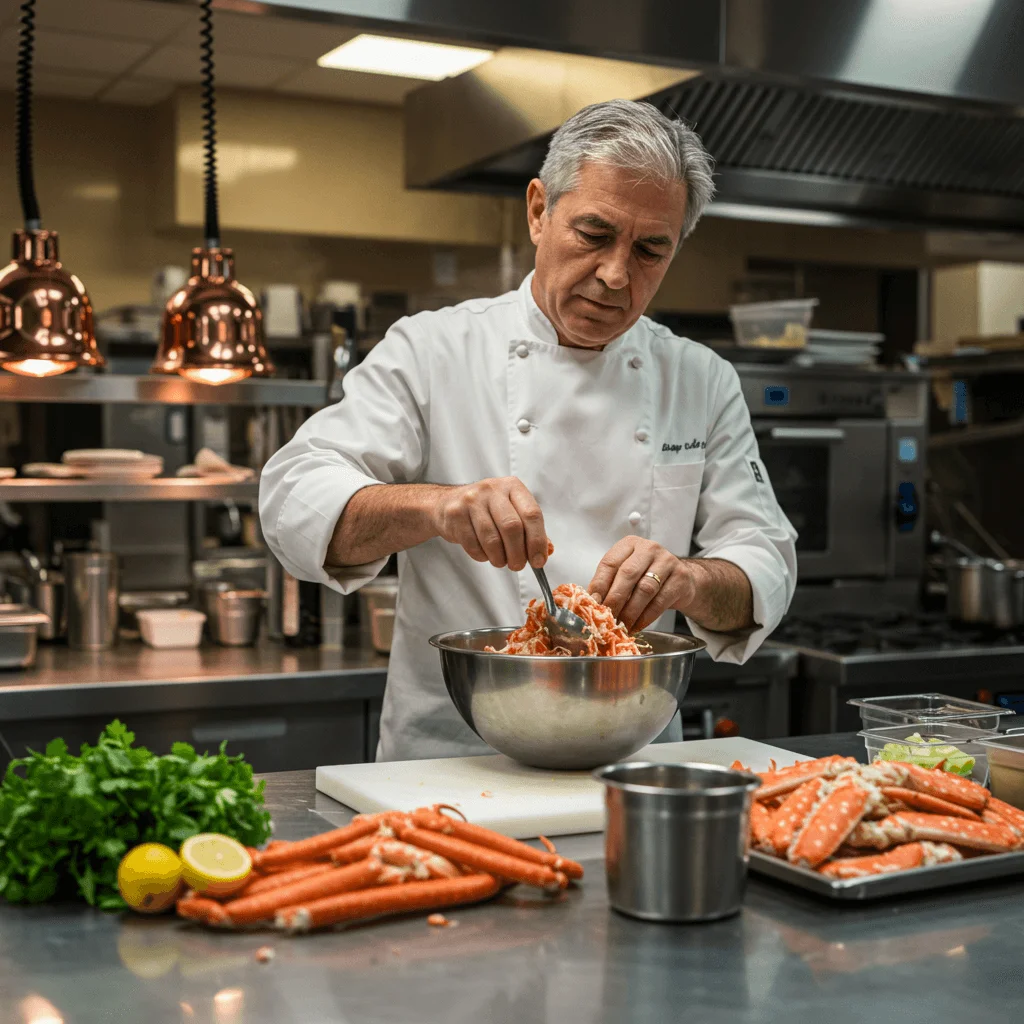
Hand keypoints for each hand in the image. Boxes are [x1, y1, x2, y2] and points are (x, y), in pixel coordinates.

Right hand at [432, 476, 548, 570]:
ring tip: (500, 561)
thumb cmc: (486, 510)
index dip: (537, 541)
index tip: (539, 561)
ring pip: (492, 539)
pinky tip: (484, 553)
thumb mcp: (511, 511)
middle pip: (512, 527)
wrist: (446, 503)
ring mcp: (471, 500)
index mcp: (512, 486)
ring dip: (499, 558)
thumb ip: (530, 529)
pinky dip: (482, 556)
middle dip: (518, 554)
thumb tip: (546, 551)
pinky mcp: (455, 514)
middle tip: (518, 565)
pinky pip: (473, 545)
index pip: (532, 514)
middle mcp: (492, 489)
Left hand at [588, 536, 694, 631]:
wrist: (681, 579)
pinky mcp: (680, 578)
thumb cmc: (647, 576)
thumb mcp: (627, 574)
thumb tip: (592, 604)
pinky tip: (637, 626)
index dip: (599, 585)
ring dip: (630, 612)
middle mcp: (649, 548)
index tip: (592, 603)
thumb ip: (610, 584)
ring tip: (621, 626)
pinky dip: (645, 617)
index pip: (610, 563)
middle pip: (627, 574)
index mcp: (629, 544)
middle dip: (615, 599)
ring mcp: (667, 561)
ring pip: (645, 589)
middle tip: (607, 618)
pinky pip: (660, 601)